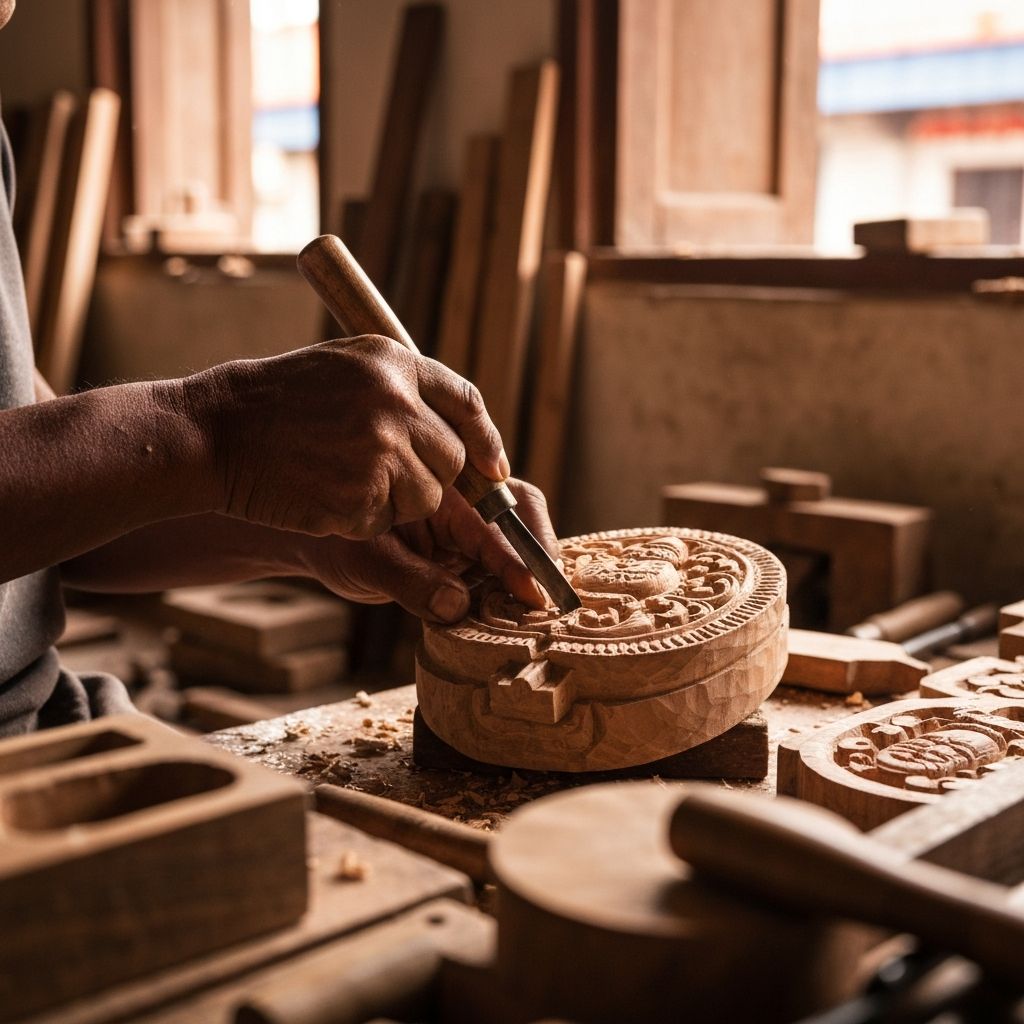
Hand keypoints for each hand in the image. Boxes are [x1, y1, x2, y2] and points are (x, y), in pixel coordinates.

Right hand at [175, 335, 508, 538]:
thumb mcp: (345, 367)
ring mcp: (379, 451)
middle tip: (381, 470)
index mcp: (394, 363)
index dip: (486, 440)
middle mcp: (395, 403)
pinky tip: (326, 494)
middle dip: (430, 474)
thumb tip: (464, 435)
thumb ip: (404, 390)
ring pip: (426, 497)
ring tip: (344, 477)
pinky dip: (364, 519)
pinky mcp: (360, 496)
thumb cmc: (279, 401)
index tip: (494, 469)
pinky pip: (387, 521)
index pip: (466, 403)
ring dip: (396, 500)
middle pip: (452, 459)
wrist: (216, 431)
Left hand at [300, 479, 559, 621]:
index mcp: (440, 492)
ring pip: (517, 543)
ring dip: (528, 575)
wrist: (320, 547)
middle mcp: (462, 505)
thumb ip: (409, 581)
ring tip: (534, 612)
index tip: (531, 591)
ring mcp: (467, 530)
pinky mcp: (466, 555)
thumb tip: (457, 607)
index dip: (517, 559)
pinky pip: (499, 567)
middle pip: (522, 517)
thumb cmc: (337, 543)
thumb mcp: (366, 562)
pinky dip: (509, 590)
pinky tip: (512, 614)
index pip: (492, 522)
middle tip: (547, 600)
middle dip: (539, 555)